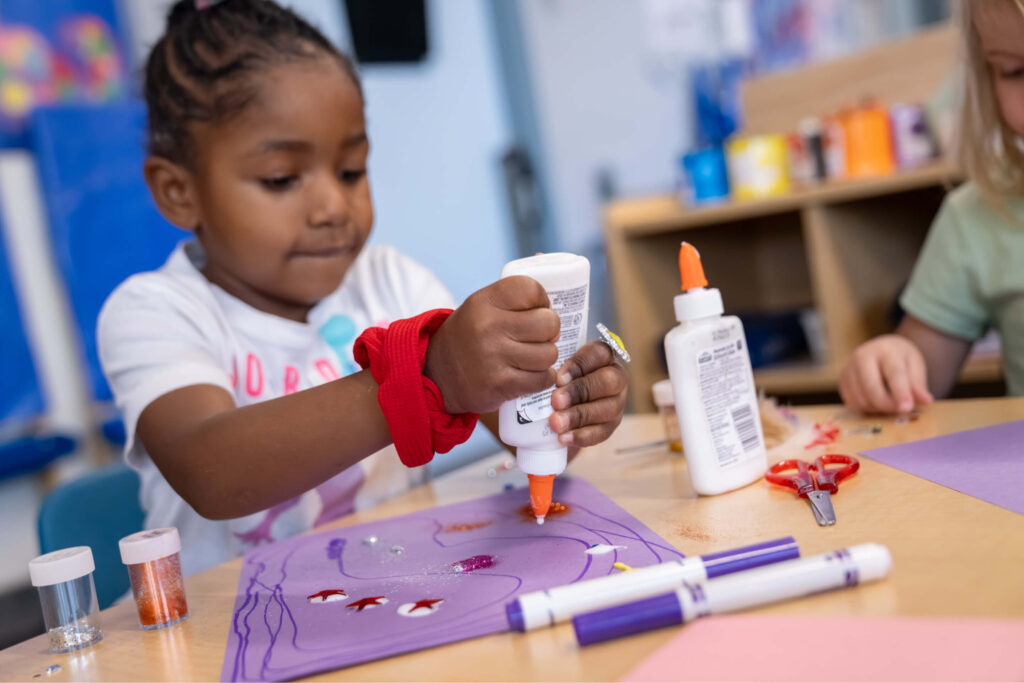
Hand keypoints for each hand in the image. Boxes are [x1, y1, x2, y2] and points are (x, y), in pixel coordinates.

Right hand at [425, 276, 560, 414]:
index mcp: (485, 301)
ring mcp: (493, 356)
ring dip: (545, 358)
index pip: (533, 289)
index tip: (536, 311)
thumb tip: (543, 255)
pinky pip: (542, 379)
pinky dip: (541, 379)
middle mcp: (487, 326)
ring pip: (549, 353)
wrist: (438, 374)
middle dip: (550, 332)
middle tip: (538, 337)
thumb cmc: (470, 334)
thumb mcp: (482, 305)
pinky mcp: (499, 384)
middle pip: (548, 323)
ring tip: (530, 357)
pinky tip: (527, 375)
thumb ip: (512, 290)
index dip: (543, 301)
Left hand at [549, 341, 627, 446]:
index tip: (558, 378)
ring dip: (580, 416)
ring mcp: (617, 402)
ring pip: (608, 408)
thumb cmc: (557, 378)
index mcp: (604, 356)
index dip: (579, 365)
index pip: (598, 353)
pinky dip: (582, 436)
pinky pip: (602, 432)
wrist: (559, 405)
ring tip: (556, 423)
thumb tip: (537, 372)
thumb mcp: (556, 366)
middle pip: (608, 381)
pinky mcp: (611, 425)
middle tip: (556, 401)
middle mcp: (615, 377)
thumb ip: (552, 366)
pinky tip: (564, 438)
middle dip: (580, 391)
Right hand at [839, 334, 933, 414]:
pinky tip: (876, 403)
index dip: (901, 392)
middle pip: (871, 387)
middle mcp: (862, 355)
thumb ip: (918, 385)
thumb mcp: (915, 366)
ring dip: (877, 408)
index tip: (907, 408)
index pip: (893, 373)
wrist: (882, 349)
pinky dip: (866, 408)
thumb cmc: (901, 358)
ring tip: (890, 404)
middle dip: (887, 405)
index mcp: (885, 349)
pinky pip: (852, 402)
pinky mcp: (842, 380)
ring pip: (860, 398)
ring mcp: (849, 367)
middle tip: (901, 411)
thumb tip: (926, 401)